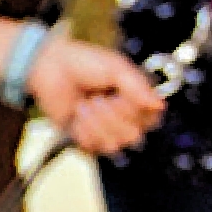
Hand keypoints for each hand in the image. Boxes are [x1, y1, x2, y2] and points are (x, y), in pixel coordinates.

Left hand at [21, 33, 164, 158]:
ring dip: (96, 123)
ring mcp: (106, 131)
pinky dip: (83, 130)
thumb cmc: (85, 63)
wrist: (51, 68)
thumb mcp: (116, 68)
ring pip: (115, 144)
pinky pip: (93, 147)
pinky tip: (77, 115)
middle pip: (133, 135)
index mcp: (137, 99)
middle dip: (112, 116)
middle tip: (97, 97)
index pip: (152, 118)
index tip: (121, 94)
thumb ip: (137, 87)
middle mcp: (125, 118)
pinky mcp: (87, 140)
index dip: (136, 110)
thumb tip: (160, 105)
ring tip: (84, 104)